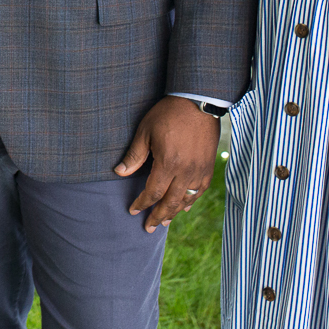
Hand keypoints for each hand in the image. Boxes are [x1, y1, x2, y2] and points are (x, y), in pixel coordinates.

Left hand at [114, 96, 218, 232]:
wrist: (198, 101)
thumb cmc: (168, 113)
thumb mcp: (146, 131)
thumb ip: (134, 155)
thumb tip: (119, 173)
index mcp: (168, 163)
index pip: (153, 192)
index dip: (142, 203)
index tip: (133, 211)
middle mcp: (186, 171)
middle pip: (170, 202)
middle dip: (158, 216)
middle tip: (148, 228)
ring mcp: (200, 170)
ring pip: (187, 199)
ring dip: (174, 212)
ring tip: (164, 221)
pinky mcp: (209, 166)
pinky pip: (200, 190)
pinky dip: (191, 201)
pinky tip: (184, 206)